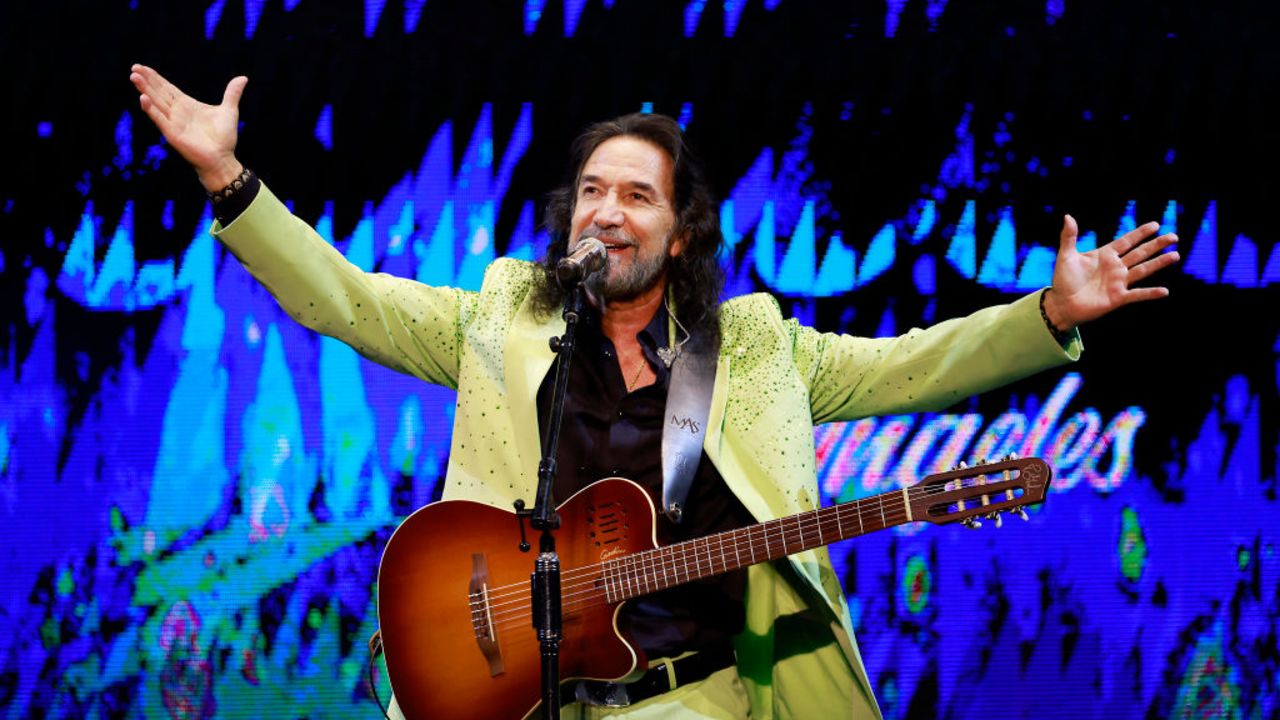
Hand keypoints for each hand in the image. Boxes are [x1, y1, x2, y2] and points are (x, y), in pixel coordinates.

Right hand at [129, 64, 247, 191]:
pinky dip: (152, 109)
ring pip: (156, 102)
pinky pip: (160, 119)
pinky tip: (143, 98)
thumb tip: (243, 78)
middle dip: (147, 80)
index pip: (167, 87)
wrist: (223, 159)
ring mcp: (173, 122)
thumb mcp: (229, 111)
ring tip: (134, 77)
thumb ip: (232, 94)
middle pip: (159, 92)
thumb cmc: (224, 138)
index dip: (155, 77)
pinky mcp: (173, 133)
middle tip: (134, 67)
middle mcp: (177, 112)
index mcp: (187, 104)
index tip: (143, 67)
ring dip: (145, 90)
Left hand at [1042, 214, 1179, 330]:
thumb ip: (1069, 237)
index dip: (1140, 233)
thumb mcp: (1066, 256)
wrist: (1061, 304)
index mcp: (1105, 255)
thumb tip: (1068, 216)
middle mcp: (1115, 267)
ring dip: (1159, 263)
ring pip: (1143, 270)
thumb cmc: (1063, 280)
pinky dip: (1150, 293)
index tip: (1155, 224)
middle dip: (1157, 244)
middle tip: (1173, 236)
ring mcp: (1118, 282)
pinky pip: (1137, 294)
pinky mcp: (1118, 298)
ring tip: (1175, 255)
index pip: (1126, 241)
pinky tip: (1164, 291)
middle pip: (1140, 253)